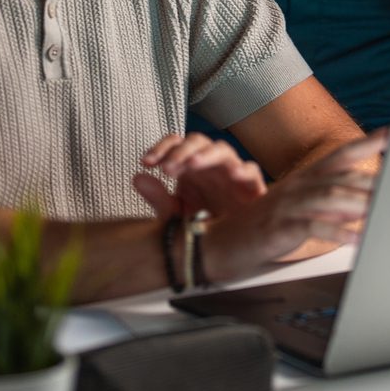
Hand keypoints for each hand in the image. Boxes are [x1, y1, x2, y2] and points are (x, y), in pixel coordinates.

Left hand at [132, 132, 266, 219]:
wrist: (228, 248)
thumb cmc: (202, 227)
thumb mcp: (175, 216)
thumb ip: (158, 198)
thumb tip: (137, 178)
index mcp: (189, 168)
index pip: (175, 144)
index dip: (160, 148)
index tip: (145, 162)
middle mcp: (209, 165)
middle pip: (197, 142)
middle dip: (180, 152)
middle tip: (167, 169)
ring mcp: (230, 173)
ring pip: (222, 150)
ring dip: (207, 154)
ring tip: (193, 164)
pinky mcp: (251, 187)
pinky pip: (251, 171)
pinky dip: (244, 169)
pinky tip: (233, 174)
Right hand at [201, 132, 387, 284]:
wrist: (215, 244)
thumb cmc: (257, 228)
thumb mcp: (293, 209)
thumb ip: (326, 204)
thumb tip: (361, 205)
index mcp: (302, 180)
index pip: (339, 156)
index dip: (365, 143)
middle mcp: (297, 187)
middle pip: (342, 177)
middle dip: (373, 181)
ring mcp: (287, 206)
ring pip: (330, 197)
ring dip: (360, 204)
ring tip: (386, 210)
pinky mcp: (279, 228)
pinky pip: (313, 227)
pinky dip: (338, 233)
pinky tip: (356, 240)